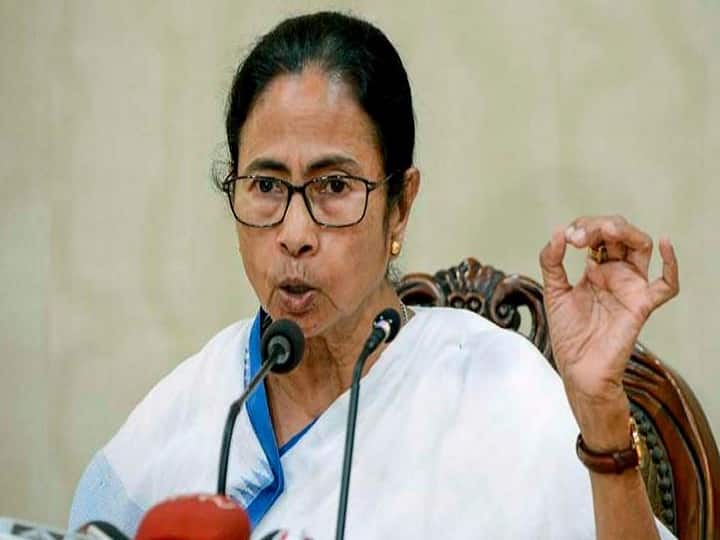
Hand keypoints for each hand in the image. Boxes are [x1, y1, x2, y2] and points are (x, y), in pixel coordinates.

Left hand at [539, 216, 678, 449]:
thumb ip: (551, 262)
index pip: (596, 234)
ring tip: (605, 230)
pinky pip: (667, 285)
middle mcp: (616, 274)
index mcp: (595, 269)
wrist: (578, 369)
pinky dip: (671, 263)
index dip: (583, 228)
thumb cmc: (569, 335)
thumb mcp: (554, 292)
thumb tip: (558, 232)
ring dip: (625, 232)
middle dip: (598, 226)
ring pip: (641, 246)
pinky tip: (664, 244)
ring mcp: (630, 287)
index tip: (566, 238)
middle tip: (579, 236)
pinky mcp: (641, 305)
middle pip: (619, 234)